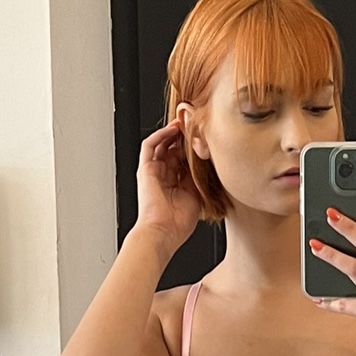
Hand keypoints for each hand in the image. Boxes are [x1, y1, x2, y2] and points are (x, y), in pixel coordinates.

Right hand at [135, 118, 201, 251]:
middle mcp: (163, 176)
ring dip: (173, 132)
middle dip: (185, 137)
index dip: (194, 147)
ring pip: (162, 144)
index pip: (185, 159)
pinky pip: (149, 146)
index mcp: (176, 184)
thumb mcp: (197, 196)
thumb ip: (201, 179)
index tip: (206, 138)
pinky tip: (172, 129)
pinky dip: (160, 135)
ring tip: (185, 123)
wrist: (162, 232)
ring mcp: (153, 172)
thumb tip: (210, 162)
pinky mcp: (145, 169)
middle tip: (197, 126)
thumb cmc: (178, 223)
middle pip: (173, 149)